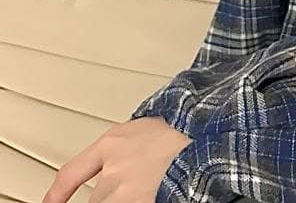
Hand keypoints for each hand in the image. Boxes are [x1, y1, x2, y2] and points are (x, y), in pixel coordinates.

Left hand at [42, 116, 192, 202]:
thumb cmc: (190, 131)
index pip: (71, 173)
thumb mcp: (153, 126)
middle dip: (112, 196)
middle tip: (138, 186)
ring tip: (152, 184)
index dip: (57, 193)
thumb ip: (131, 143)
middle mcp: (113, 167)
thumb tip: (130, 151)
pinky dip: (139, 199)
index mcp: (115, 141)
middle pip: (96, 196)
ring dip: (126, 198)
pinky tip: (153, 192)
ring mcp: (123, 190)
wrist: (211, 140)